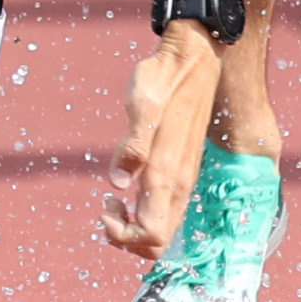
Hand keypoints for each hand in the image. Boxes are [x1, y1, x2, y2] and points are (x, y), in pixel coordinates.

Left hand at [101, 28, 220, 262]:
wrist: (194, 59)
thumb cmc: (164, 78)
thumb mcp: (143, 104)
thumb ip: (133, 146)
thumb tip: (119, 184)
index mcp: (168, 173)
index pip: (152, 235)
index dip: (123, 235)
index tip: (106, 205)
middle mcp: (180, 183)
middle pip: (159, 243)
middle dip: (127, 237)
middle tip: (108, 206)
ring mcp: (185, 178)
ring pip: (164, 230)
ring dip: (135, 225)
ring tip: (114, 197)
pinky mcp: (184, 169)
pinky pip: (167, 211)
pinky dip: (144, 213)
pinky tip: (129, 185)